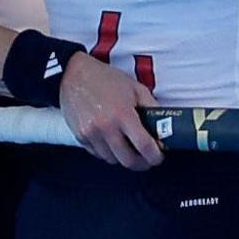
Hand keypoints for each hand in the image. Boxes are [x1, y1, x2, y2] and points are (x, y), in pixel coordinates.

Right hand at [58, 53, 163, 170]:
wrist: (74, 74)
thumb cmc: (106, 79)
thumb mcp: (135, 87)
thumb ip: (151, 107)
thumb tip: (164, 126)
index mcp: (123, 114)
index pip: (144, 146)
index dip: (155, 156)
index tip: (158, 157)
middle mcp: (106, 128)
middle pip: (128, 160)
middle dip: (142, 164)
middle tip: (147, 159)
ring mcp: (91, 134)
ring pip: (112, 160)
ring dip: (124, 158)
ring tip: (129, 148)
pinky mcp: (80, 137)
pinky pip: (98, 154)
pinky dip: (108, 152)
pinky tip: (113, 142)